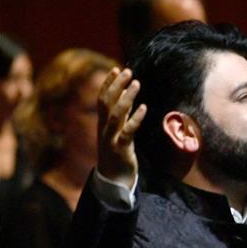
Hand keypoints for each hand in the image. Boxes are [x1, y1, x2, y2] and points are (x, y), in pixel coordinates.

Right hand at [97, 67, 145, 187]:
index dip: (108, 83)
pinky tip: (144, 107)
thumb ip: (122, 115)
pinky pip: (128, 131)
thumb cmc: (117, 152)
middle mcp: (105, 128)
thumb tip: (127, 97)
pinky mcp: (121, 148)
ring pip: (116, 114)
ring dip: (126, 97)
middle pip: (107, 102)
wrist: (113, 179)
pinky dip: (135, 118)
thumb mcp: (118, 130)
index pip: (103, 98)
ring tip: (136, 83)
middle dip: (116, 85)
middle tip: (127, 71)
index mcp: (103, 123)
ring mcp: (111, 137)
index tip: (116, 68)